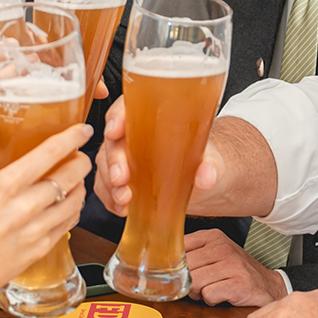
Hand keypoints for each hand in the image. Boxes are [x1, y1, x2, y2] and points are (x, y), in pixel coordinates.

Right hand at [0, 123, 92, 291]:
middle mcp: (24, 206)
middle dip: (81, 161)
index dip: (71, 138)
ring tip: (76, 180)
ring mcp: (36, 229)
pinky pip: (68, 223)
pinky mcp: (41, 247)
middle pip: (69, 176)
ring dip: (80, 186)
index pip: (48, 154)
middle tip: (80, 156)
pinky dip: (74, 209)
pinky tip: (69, 203)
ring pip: (74, 200)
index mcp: (5, 186)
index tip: (82, 130)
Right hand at [92, 97, 222, 215]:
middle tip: (121, 178)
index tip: (114, 132)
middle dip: (113, 160)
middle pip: (113, 141)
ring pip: (104, 164)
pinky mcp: (121, 178)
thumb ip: (211, 165)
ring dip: (110, 184)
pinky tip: (121, 208)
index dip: (116, 117)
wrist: (204, 182)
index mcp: (154, 117)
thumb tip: (206, 175)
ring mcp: (125, 157)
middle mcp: (135, 134)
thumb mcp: (213, 160)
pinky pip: (105, 185)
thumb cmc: (206, 161)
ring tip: (124, 200)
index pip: (127, 108)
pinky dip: (109, 198)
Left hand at [185, 229, 285, 305]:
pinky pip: (209, 295)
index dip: (175, 265)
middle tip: (200, 285)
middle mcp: (223, 248)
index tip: (177, 272)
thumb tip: (160, 262)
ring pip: (195, 283)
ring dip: (199, 292)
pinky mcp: (239, 284)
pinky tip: (222, 295)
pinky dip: (212, 300)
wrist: (268, 285)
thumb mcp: (214, 254)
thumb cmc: (236, 271)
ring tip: (212, 289)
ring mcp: (232, 265)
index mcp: (213, 237)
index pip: (180, 248)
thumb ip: (191, 253)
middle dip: (188, 282)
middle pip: (186, 268)